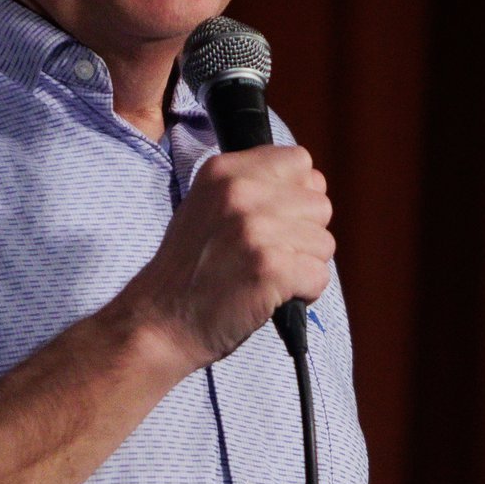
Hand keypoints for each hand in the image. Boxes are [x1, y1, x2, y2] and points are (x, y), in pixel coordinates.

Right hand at [117, 145, 332, 368]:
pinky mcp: (270, 268)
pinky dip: (303, 294)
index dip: (298, 195)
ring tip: (265, 276)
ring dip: (303, 266)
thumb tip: (312, 185)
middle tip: (266, 256)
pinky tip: (270, 296)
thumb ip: (254, 186)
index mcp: (225, 171)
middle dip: (304, 235)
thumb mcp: (208, 205)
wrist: (160, 321)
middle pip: (320, 204)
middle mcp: (240, 192)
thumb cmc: (189, 269)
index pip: (300, 162)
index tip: (275, 220)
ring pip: (324, 243)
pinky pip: (320, 277)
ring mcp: (255, 229)